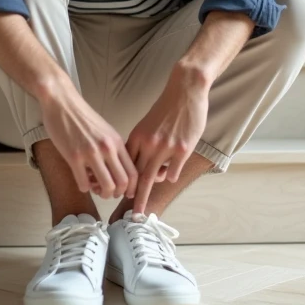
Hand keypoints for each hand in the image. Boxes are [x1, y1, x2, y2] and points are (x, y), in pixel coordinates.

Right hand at [40, 86, 138, 199]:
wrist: (62, 102)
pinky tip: (81, 181)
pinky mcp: (73, 156)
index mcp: (117, 142)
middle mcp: (107, 148)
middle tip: (108, 193)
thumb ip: (114, 148)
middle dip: (117, 194)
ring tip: (95, 188)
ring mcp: (91, 153)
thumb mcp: (106, 130)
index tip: (124, 192)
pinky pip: (84, 184)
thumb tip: (118, 170)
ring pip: (106, 186)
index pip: (133, 172)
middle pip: (123, 182)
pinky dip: (84, 188)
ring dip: (102, 193)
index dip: (131, 188)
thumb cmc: (82, 117)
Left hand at [125, 70, 208, 212]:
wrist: (185, 90)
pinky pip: (173, 173)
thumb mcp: (148, 124)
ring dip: (148, 195)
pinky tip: (170, 176)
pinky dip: (170, 177)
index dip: (123, 182)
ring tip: (146, 207)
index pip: (126, 165)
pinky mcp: (182, 149)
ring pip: (153, 178)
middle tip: (131, 215)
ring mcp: (166, 147)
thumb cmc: (167, 107)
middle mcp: (148, 144)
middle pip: (137, 177)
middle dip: (133, 198)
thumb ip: (143, 143)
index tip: (119, 196)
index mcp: (137, 137)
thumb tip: (142, 165)